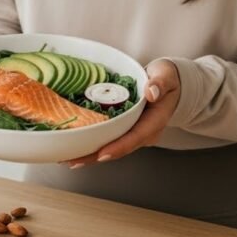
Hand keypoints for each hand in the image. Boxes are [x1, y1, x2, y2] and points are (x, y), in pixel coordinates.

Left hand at [62, 59, 181, 166]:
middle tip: (72, 160)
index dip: (118, 147)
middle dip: (95, 156)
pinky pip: (108, 139)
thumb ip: (160, 83)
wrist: (168, 83)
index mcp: (154, 122)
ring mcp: (134, 133)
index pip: (135, 137)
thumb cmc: (167, 78)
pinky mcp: (125, 129)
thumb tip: (151, 92)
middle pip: (119, 148)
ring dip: (90, 154)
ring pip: (111, 147)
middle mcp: (143, 133)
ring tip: (67, 158)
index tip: (101, 154)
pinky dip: (92, 143)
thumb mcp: (166, 75)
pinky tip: (74, 146)